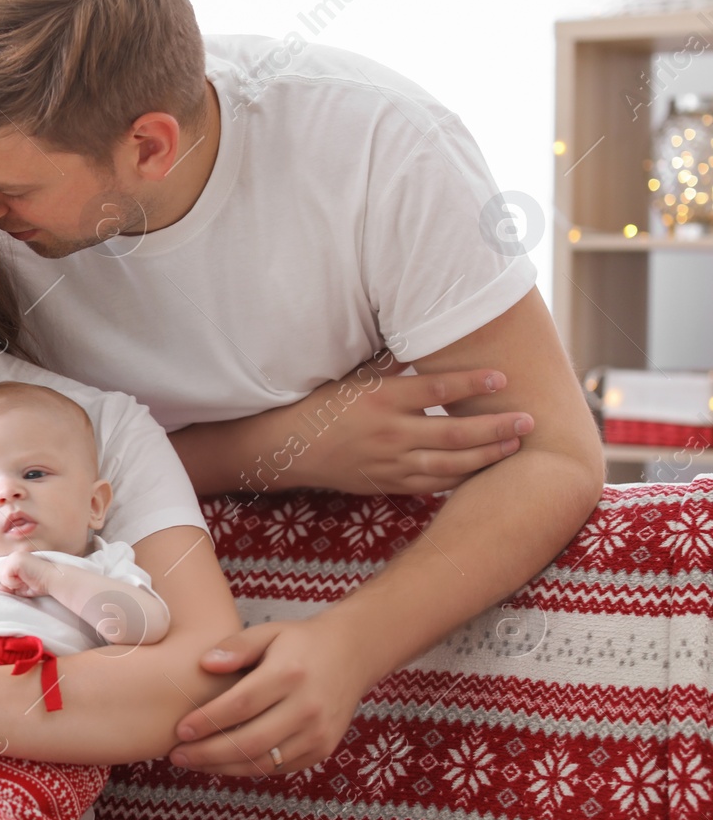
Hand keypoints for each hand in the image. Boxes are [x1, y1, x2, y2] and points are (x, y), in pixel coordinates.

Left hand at [0, 548, 49, 596]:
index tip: (24, 583)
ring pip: (1, 575)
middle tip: (25, 582)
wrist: (54, 579)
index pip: (3, 573)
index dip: (11, 582)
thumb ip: (11, 586)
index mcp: (16, 559)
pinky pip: (5, 575)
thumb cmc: (41, 584)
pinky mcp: (16, 560)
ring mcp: (15, 556)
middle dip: (11, 583)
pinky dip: (14, 582)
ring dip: (13, 583)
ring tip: (26, 580)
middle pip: (0, 573)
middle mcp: (14, 555)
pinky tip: (25, 579)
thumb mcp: (23, 587)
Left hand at [168, 616, 380, 775]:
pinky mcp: (323, 749)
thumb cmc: (299, 642)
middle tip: (177, 755)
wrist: (352, 655)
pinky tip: (222, 764)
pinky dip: (248, 769)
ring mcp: (318, 733)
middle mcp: (308, 707)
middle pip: (250, 741)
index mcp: (290, 674)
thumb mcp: (268, 632)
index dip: (208, 721)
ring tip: (193, 762)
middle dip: (209, 753)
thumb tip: (205, 664)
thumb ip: (236, 646)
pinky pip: (279, 767)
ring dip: (224, 767)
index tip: (180, 729)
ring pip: (264, 762)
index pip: (241, 705)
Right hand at [277, 364, 531, 494]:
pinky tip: (483, 469)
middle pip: (454, 431)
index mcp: (380, 399)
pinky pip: (433, 484)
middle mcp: (389, 433)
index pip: (437, 390)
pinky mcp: (389, 483)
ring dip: (487, 454)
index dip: (473, 383)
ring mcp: (391, 462)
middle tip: (527, 419)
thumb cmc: (323, 405)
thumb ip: (391, 362)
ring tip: (515, 444)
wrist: (292, 448)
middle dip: (495, 426)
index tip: (502, 377)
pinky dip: (461, 478)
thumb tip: (423, 336)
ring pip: (450, 463)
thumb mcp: (353, 377)